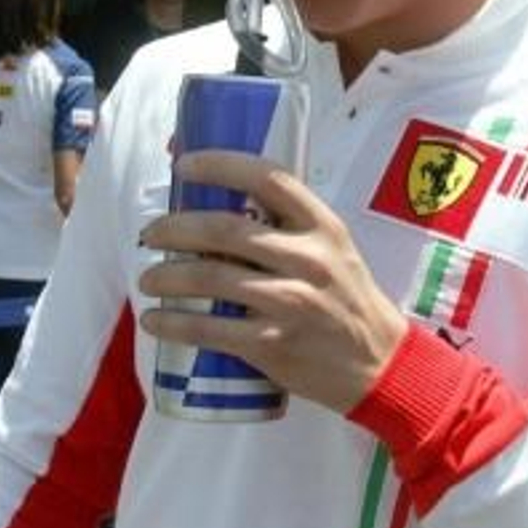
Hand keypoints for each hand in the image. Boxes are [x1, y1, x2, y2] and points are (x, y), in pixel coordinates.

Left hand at [138, 149, 407, 413]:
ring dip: (166, 275)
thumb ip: (289, 229)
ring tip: (148, 278)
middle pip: (226, 229)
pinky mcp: (273, 344)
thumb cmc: (348, 299)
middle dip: (176, 227)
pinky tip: (156, 320)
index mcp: (324, 227)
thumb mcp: (333, 251)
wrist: (379, 362)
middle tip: (152, 233)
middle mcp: (309, 259)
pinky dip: (174, 323)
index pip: (270, 179)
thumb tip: (220, 209)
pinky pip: (210, 329)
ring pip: (211, 277)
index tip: (185, 165)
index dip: (221, 166)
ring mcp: (290, 303)